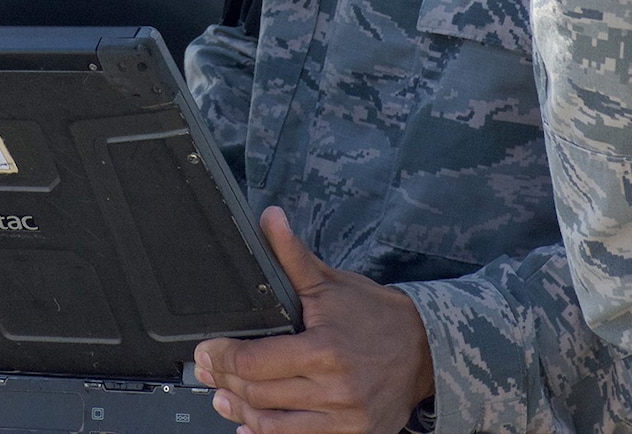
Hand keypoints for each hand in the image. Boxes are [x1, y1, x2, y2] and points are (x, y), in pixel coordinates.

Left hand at [194, 207, 435, 433]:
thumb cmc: (375, 314)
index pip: (256, 361)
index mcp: (325, 348)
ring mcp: (345, 417)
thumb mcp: (331, 282)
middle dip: (225, 381)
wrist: (425, 349)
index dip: (223, 357)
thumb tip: (269, 218)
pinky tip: (250, 424)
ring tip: (223, 398)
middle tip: (207, 373)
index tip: (206, 351)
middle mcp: (335, 387)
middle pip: (259, 393)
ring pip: (273, 424)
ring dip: (241, 411)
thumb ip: (293, 255)